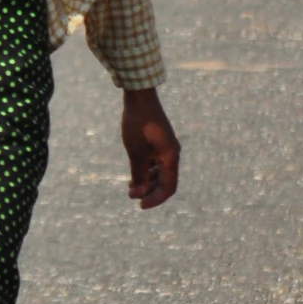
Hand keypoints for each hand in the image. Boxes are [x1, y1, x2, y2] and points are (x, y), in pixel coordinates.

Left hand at [122, 86, 179, 208]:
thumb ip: (139, 173)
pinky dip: (146, 171)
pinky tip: (133, 174)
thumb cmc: (138, 123)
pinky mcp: (158, 142)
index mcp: (170, 158)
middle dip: (149, 192)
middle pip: (165, 182)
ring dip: (147, 182)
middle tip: (132, 196)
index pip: (168, 188)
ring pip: (159, 172)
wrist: (140, 97)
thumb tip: (139, 193)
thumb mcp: (136, 151)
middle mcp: (172, 154)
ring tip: (131, 188)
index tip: (140, 205)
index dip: (155, 199)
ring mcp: (165, 148)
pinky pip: (155, 163)